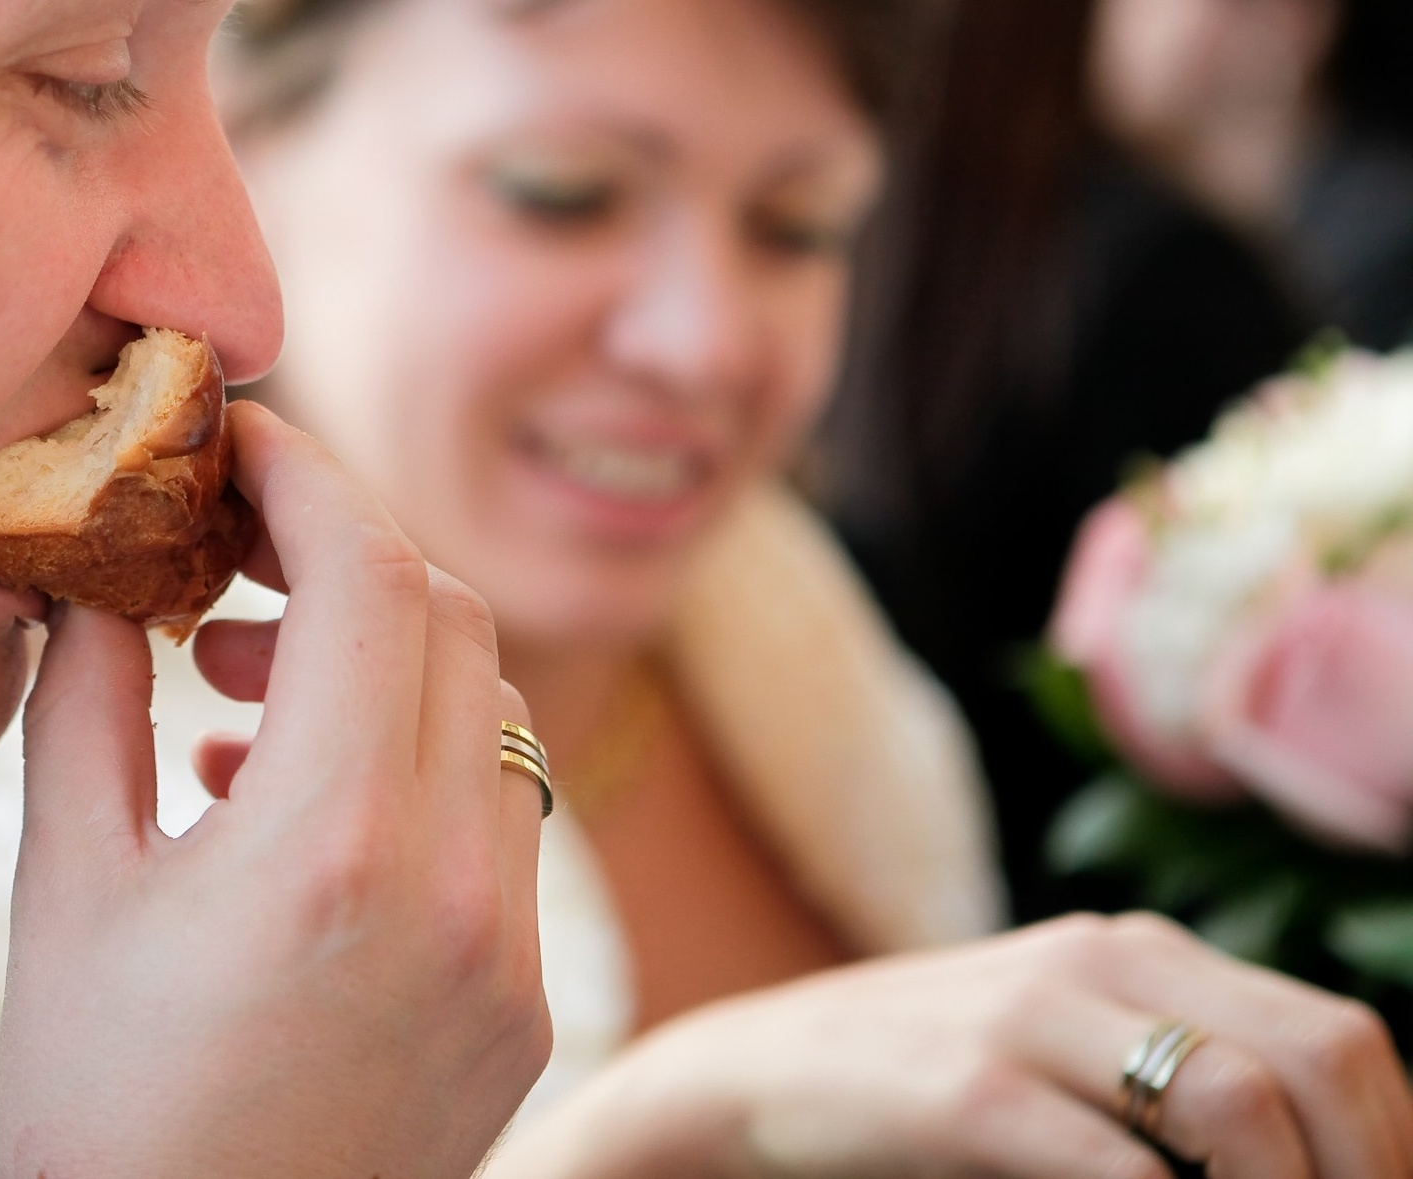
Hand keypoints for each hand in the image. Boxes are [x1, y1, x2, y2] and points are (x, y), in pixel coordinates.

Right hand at [0, 401, 552, 1177]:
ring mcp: (510, 953)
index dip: (303, 477)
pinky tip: (294, 797)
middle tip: (226, 566)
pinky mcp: (524, 1007)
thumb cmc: (96, 1111)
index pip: (367, 573)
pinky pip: (501, 818)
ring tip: (238, 691)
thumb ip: (86, 701)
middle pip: (448, 617)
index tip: (236, 445)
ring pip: (491, 710)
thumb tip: (92, 569)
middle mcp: (454, 886)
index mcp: (329, 842)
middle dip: (340, 556)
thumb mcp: (64, 889)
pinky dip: (415, 761)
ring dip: (380, 657)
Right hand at [496, 913, 1412, 1178]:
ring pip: (1237, 1106)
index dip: (1390, 1144)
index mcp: (1138, 949)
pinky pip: (1117, 1169)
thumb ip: (1172, 1066)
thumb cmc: (930, 1083)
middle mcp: (1097, 960)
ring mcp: (1027, 1020)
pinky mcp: (965, 1093)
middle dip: (1361, 1174)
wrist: (756, 1074)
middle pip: (1319, 1062)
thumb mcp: (1065, 1045)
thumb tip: (1324, 1148)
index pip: (1339, 1037)